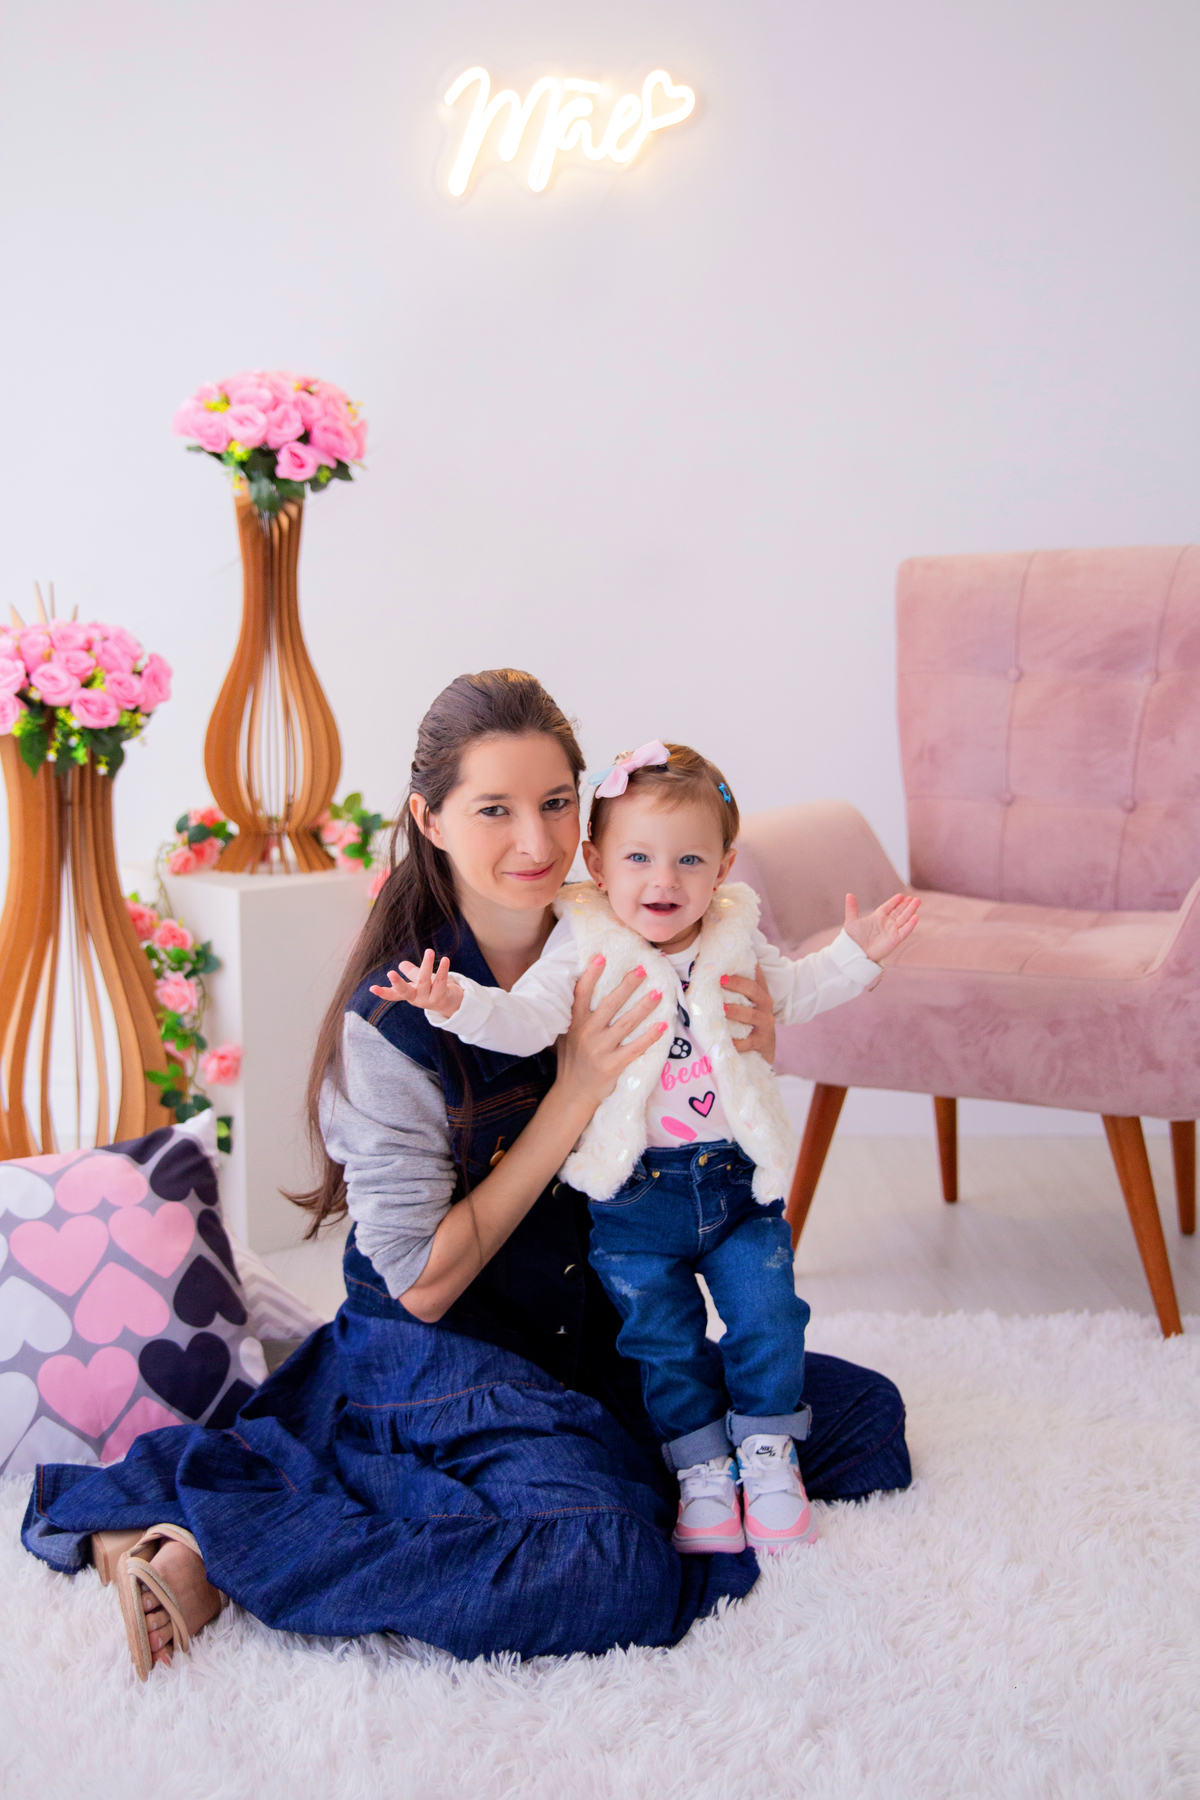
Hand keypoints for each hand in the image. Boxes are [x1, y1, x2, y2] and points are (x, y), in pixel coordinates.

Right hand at [369, 949, 464, 1015]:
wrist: (452, 1003)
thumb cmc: (433, 989)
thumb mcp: (420, 982)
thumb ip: (411, 974)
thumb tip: (401, 964)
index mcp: (409, 995)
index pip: (393, 994)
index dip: (382, 992)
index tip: (371, 988)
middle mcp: (416, 999)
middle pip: (406, 991)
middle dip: (397, 983)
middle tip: (390, 973)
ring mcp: (428, 1000)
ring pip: (425, 981)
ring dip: (426, 965)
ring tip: (429, 951)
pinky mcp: (441, 997)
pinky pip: (441, 981)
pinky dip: (443, 969)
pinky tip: (445, 959)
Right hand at [555, 956, 666, 1110]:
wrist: (574, 1092)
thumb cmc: (573, 1059)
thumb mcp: (567, 1034)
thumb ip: (574, 1014)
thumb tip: (582, 985)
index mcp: (575, 1023)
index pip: (581, 994)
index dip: (591, 975)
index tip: (602, 957)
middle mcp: (587, 1033)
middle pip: (609, 1004)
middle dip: (627, 985)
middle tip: (642, 969)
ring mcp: (600, 1050)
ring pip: (626, 1023)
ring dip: (644, 1006)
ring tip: (658, 992)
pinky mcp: (613, 1065)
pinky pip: (635, 1048)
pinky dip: (650, 1037)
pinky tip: (663, 1026)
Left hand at [720, 964, 776, 1062]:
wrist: (764, 1044)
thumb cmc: (750, 1017)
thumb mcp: (748, 1000)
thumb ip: (738, 986)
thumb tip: (717, 965)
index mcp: (760, 993)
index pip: (754, 977)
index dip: (743, 969)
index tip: (727, 963)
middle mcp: (765, 1006)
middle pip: (754, 991)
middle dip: (737, 984)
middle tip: (721, 980)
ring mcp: (765, 1024)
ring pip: (751, 1015)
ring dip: (736, 1011)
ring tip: (723, 1009)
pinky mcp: (762, 1041)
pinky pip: (749, 1042)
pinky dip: (738, 1042)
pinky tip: (727, 1039)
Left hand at [843, 892, 920, 960]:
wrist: (855, 953)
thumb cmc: (852, 939)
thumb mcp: (851, 921)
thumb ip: (852, 908)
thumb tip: (849, 894)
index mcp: (877, 918)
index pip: (888, 907)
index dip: (895, 901)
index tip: (901, 896)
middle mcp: (886, 924)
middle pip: (899, 911)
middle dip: (906, 904)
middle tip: (914, 898)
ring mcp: (891, 931)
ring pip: (904, 918)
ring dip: (911, 910)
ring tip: (917, 901)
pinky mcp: (895, 940)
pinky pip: (904, 931)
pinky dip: (910, 924)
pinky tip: (916, 917)